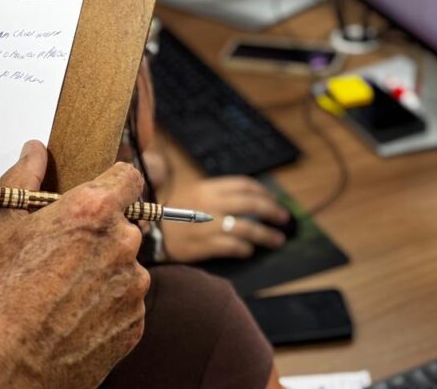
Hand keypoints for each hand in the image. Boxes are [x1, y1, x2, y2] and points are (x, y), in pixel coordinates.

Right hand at [0, 141, 149, 388]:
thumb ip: (24, 178)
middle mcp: (122, 244)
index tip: (101, 190)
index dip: (113, 181)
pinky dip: (107, 304)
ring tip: (63, 290)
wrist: (6, 370)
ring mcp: (133, 286)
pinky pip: (127, 301)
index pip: (129, 176)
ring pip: (126, 264)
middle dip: (101, 231)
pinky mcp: (136, 322)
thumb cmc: (0, 300)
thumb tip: (35, 151)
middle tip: (65, 251)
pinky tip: (73, 314)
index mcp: (93, 212)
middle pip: (126, 222)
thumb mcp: (1, 226)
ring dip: (104, 270)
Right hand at [161, 176, 289, 261]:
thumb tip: (249, 200)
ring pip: (246, 228)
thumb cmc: (174, 213)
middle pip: (251, 204)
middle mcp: (211, 204)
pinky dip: (245, 248)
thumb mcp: (194, 193)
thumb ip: (218, 194)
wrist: (151, 232)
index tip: (273, 200)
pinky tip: (249, 251)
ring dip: (266, 234)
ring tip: (278, 240)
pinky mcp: (204, 245)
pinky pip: (232, 246)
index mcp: (208, 187)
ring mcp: (208, 225)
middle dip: (272, 211)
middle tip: (284, 219)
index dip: (263, 192)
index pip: (244, 185)